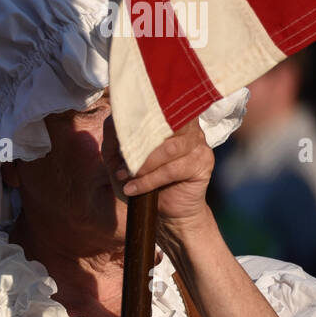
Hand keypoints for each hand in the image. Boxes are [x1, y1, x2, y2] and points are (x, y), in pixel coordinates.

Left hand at [104, 114, 213, 235]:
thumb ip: (114, 140)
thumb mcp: (118, 161)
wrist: (165, 211)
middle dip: (138, 142)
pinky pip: (173, 169)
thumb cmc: (140, 181)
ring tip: (127, 177)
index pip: (155, 106)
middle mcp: (185, 126)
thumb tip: (113, 120)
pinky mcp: (202, 162)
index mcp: (167, 118)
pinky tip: (134, 188)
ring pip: (168, 148)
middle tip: (121, 161)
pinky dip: (150, 180)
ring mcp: (197, 142)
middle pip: (164, 123)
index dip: (136, 113)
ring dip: (144, 165)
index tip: (118, 122)